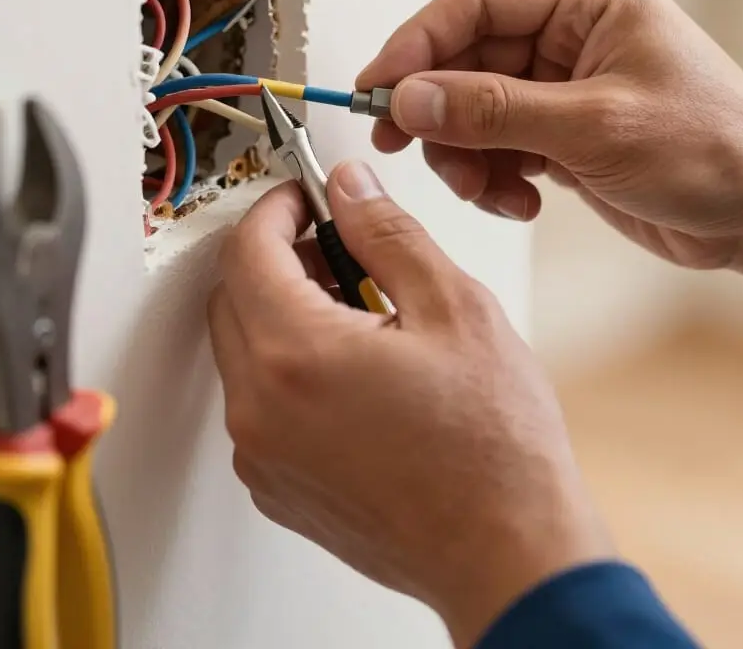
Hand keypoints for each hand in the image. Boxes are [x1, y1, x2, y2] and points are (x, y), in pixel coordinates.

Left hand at [209, 165, 611, 647]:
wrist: (509, 553)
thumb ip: (388, 234)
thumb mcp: (453, 308)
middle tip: (335, 246)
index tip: (305, 197)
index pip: (247, 250)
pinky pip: (258, 402)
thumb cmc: (494, 448)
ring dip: (282, 311)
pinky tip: (353, 366)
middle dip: (275, 256)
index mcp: (295, 355)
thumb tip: (351, 189)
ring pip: (243, 349)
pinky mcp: (276, 486)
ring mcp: (262, 456)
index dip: (276, 208)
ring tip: (359, 309)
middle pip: (233, 297)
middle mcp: (260, 409)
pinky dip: (287, 366)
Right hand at [356, 0, 742, 314]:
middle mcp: (570, 34)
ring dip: (465, 154)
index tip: (377, 87)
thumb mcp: (593, 127)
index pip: (475, 2)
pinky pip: (498, 144)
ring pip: (473, 108)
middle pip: (466, 58)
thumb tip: (410, 99)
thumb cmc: (714, 150)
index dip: (416, 42)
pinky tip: (520, 201)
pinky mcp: (562, 132)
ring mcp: (563, 85)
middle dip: (438, 111)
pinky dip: (493, 176)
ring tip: (486, 191)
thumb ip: (493, 110)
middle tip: (405, 147)